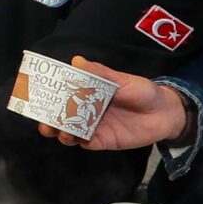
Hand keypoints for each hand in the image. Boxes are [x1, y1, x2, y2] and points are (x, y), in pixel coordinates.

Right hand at [32, 57, 187, 150]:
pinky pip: (85, 142)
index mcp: (90, 92)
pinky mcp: (102, 140)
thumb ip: (103, 74)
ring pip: (69, 130)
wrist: (166, 114)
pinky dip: (77, 141)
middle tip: (42, 118)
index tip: (36, 94)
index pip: (64, 93)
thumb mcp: (125, 80)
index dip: (49, 95)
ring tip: (56, 129)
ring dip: (60, 130)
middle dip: (48, 117)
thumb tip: (78, 61)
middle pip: (62, 114)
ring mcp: (94, 126)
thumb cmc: (145, 92)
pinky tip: (73, 137)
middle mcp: (88, 109)